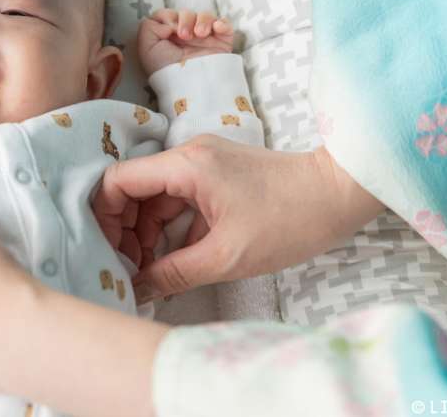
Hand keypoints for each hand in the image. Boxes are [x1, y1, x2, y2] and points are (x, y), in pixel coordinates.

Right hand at [92, 134, 384, 301]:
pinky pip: (178, 200)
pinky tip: (173, 259)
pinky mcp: (217, 175)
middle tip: (129, 268)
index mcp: (186, 165)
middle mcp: (188, 156)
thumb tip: (136, 291)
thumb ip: (175, 274)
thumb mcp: (228, 257)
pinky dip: (169, 228)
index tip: (108, 251)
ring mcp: (203, 163)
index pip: (118, 180)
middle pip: (133, 188)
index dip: (104, 216)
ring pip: (155, 197)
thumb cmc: (291, 219)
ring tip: (151, 271)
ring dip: (146, 232)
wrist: (342, 193)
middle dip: (124, 229)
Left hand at [137, 8, 233, 76]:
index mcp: (169, 36)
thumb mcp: (147, 48)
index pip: (169, 15)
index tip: (169, 30)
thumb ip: (149, 26)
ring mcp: (205, 38)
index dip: (169, 17)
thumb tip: (167, 20)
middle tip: (185, 36)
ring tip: (200, 34)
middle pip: (187, 13)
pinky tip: (216, 29)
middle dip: (185, 20)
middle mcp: (187, 36)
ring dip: (202, 20)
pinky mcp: (221, 42)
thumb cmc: (167, 70)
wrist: (190, 84)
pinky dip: (221, 23)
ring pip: (205, 15)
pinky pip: (224, 24)